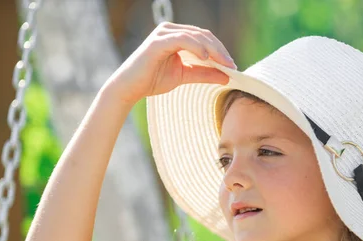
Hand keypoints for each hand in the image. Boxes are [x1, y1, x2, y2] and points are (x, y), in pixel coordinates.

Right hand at [104, 22, 236, 105]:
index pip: (204, 38)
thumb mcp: (185, 76)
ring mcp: (163, 33)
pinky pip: (182, 40)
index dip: (220, 50)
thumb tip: (227, 76)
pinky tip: (206, 58)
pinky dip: (196, 47)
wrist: (130, 87)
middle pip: (203, 35)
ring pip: (195, 36)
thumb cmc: (153, 80)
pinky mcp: (158, 41)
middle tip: (232, 65)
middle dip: (220, 50)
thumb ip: (204, 73)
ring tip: (224, 64)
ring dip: (213, 50)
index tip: (232, 65)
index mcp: (177, 35)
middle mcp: (170, 30)